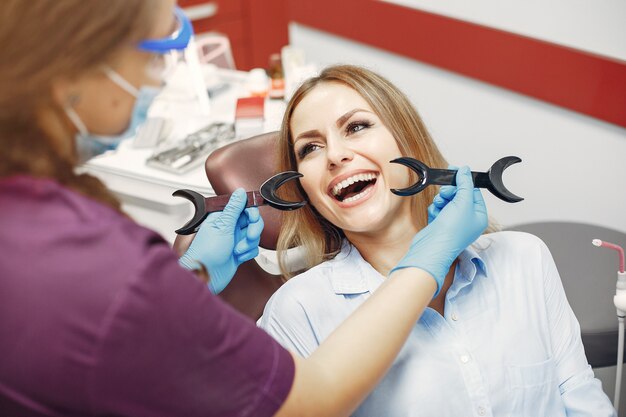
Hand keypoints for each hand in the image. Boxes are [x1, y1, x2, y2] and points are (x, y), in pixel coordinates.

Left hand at [179, 188, 263, 293]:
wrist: (205, 276)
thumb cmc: (205, 253)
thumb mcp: (222, 226)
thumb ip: (233, 208)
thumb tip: (239, 192)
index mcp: (222, 217)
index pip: (243, 207)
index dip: (251, 212)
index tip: (252, 217)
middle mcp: (229, 227)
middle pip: (252, 221)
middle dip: (253, 230)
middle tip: (249, 236)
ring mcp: (234, 240)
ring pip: (254, 235)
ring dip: (249, 243)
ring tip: (238, 250)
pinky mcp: (238, 252)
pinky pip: (252, 248)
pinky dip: (248, 253)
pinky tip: (238, 256)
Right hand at [391, 166, 487, 295]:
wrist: (432, 248)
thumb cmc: (452, 231)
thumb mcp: (463, 202)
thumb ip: (465, 184)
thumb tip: (465, 170)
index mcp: (479, 216)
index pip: (473, 192)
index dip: (463, 182)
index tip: (454, 171)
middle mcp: (467, 220)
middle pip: (459, 195)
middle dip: (450, 192)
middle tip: (445, 193)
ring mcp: (453, 223)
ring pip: (447, 201)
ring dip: (441, 200)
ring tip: (439, 206)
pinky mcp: (440, 224)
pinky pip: (438, 209)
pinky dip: (435, 210)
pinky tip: (435, 216)